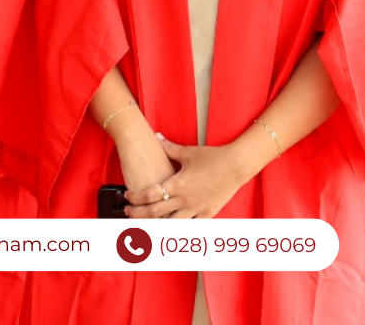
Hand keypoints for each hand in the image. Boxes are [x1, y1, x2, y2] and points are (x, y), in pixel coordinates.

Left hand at [124, 133, 263, 219]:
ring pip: (170, 224)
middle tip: (129, 212)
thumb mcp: (188, 152)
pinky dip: (178, 228)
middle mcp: (185, 200)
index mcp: (178, 184)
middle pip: (155, 213)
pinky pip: (189, 226)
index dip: (135, 198)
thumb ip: (169, 147)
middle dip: (138, 214)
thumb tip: (156, 136)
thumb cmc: (213, 157)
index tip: (127, 198)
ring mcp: (196, 209)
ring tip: (145, 224)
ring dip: (155, 225)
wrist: (237, 165)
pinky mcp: (207, 214)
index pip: (149, 195)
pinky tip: (170, 227)